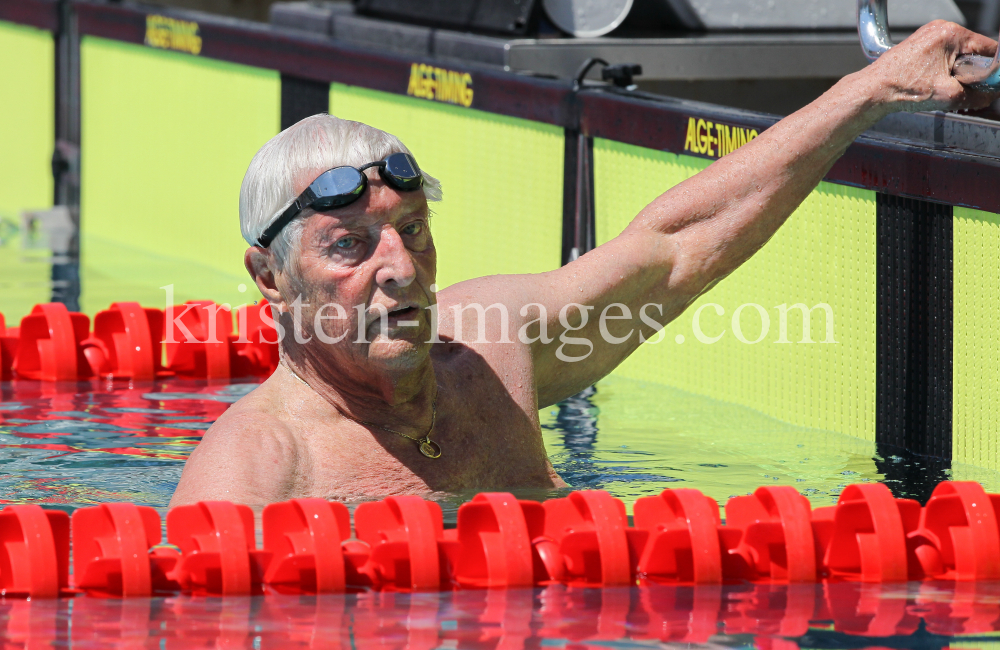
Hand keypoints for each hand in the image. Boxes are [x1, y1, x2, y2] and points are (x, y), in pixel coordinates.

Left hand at [868, 20, 999, 112]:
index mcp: (951, 34)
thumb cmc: (901, 88)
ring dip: (957, 75)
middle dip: (973, 73)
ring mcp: (928, 37)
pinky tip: (934, 86)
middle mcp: (940, 30)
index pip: (989, 48)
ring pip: (957, 57)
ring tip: (944, 89)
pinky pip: (942, 59)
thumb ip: (977, 96)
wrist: (872, 92)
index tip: (992, 83)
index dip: (993, 69)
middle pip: (973, 52)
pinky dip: (944, 73)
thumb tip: (989, 97)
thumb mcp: (949, 95)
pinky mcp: (919, 47)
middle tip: (964, 90)